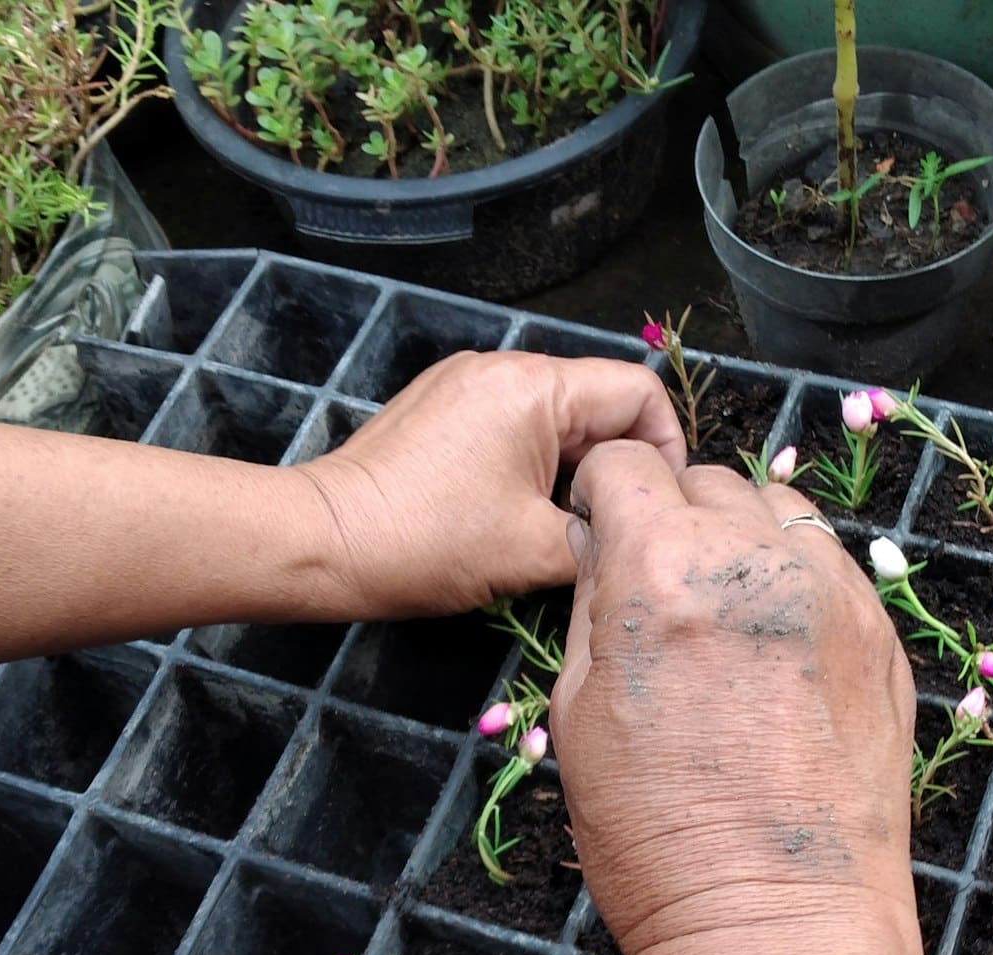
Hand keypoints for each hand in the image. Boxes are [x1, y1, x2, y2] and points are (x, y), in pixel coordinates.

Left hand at [297, 351, 684, 617]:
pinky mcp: (441, 406)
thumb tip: (633, 530)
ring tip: (562, 526)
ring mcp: (466, 381)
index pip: (639, 393)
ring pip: (557, 418)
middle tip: (612, 527)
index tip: (655, 505)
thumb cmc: (430, 544)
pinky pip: (514, 424)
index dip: (666, 449)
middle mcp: (502, 365)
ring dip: (574, 470)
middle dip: (616, 465)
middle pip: (598, 403)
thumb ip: (607, 534)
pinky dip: (533, 465)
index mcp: (535, 386)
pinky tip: (517, 513)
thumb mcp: (538, 552)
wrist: (326, 542)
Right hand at [549, 444, 917, 954]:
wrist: (776, 919)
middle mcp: (754, 561)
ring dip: (742, 540)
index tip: (603, 532)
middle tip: (661, 587)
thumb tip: (603, 549)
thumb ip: (594, 607)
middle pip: (706, 481)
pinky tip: (777, 651)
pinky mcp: (881, 636)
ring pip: (778, 513)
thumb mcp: (577, 715)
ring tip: (725, 614)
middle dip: (673, 516)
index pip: (625, 467)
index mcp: (660, 569)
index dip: (603, 497)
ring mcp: (832, 593)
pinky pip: (831, 568)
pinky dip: (797, 583)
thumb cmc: (657, 839)